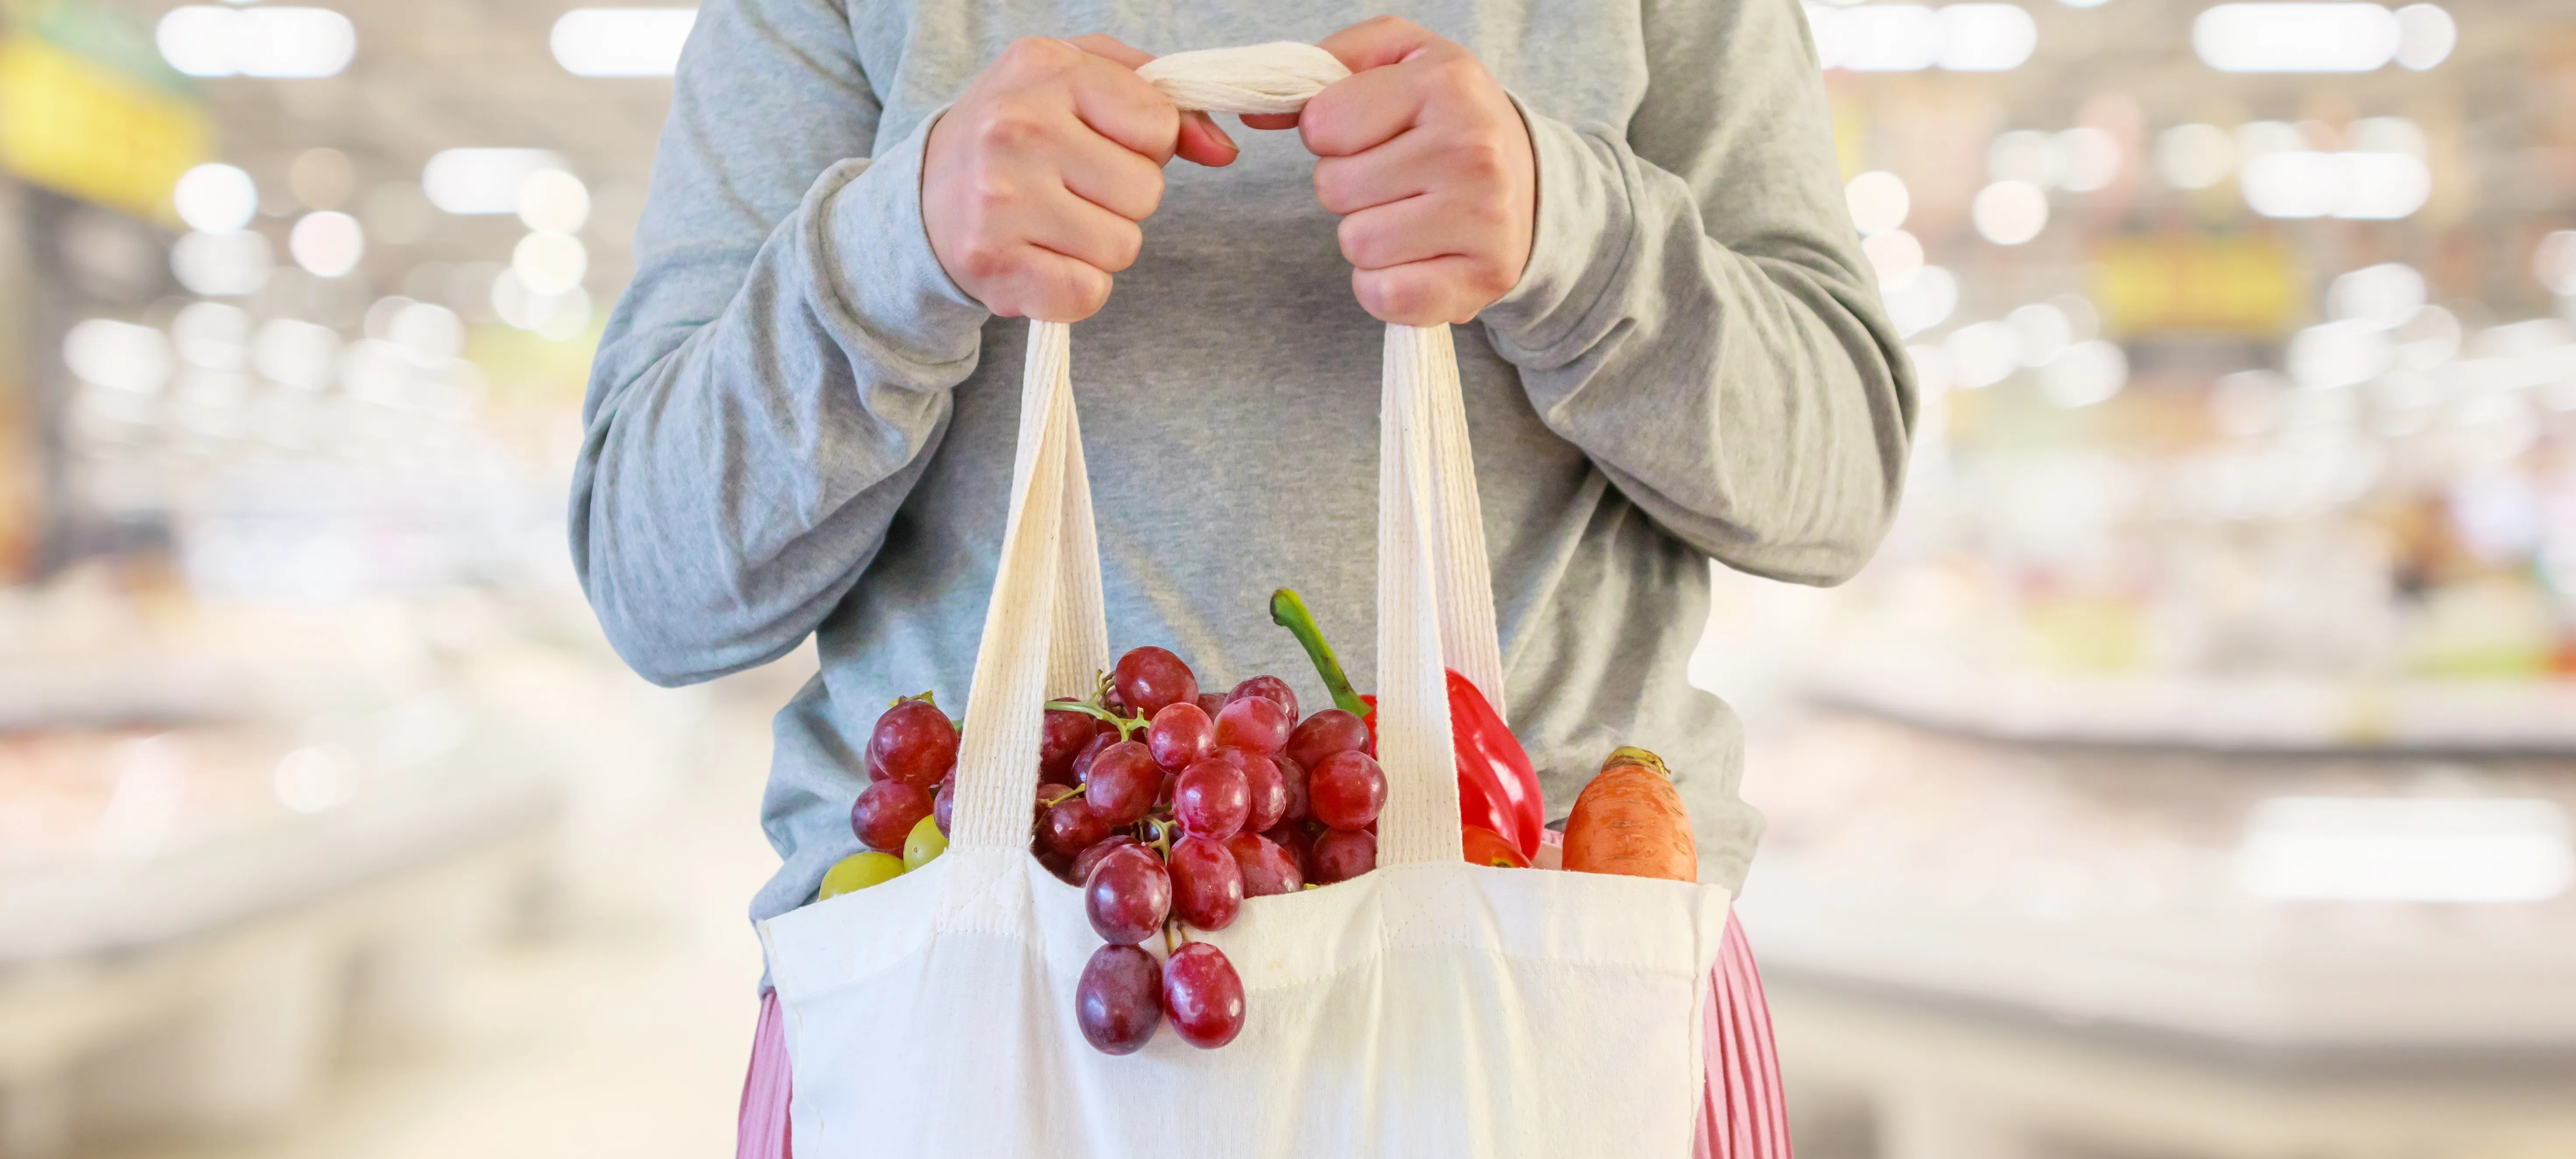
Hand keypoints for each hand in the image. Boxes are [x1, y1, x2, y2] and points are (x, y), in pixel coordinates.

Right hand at [923, 36, 1239, 321]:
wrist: (923, 195)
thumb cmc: (1020, 133)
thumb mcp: (1081, 83)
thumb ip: (1161, 99)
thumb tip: (1223, 149)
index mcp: (1045, 68)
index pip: (1158, 124)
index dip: (1146, 145)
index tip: (1102, 145)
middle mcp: (1017, 129)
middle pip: (1146, 192)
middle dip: (1122, 198)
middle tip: (1071, 188)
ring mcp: (1000, 200)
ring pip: (1123, 247)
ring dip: (1100, 244)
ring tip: (1053, 221)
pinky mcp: (993, 264)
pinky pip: (1089, 293)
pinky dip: (1076, 287)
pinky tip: (1042, 258)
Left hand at [1244, 17, 1536, 325]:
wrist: (1530, 177)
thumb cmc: (1446, 115)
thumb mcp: (1397, 58)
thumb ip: (1322, 66)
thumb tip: (1257, 114)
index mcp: (1446, 83)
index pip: (1323, 124)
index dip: (1329, 133)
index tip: (1366, 134)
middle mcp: (1471, 148)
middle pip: (1334, 187)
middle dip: (1348, 185)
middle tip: (1393, 178)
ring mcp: (1484, 218)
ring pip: (1357, 243)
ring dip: (1366, 235)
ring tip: (1409, 214)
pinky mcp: (1484, 278)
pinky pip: (1384, 296)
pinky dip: (1383, 285)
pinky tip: (1414, 258)